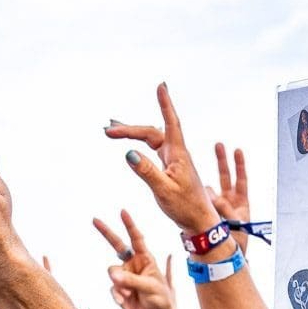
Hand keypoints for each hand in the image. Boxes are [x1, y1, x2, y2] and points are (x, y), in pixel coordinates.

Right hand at [93, 211, 176, 308]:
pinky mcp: (119, 289)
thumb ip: (131, 279)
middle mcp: (134, 265)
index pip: (137, 238)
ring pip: (112, 272)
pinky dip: (117, 294)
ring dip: (119, 283)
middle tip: (95, 219)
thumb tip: (112, 274)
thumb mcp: (150, 287)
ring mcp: (125, 276)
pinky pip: (112, 288)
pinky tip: (125, 301)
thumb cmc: (161, 300)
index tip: (122, 211)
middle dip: (107, 233)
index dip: (129, 225)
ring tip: (129, 293)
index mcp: (146, 259)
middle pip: (117, 245)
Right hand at [105, 85, 220, 235]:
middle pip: (151, 132)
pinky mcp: (171, 169)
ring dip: (133, 133)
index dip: (165, 104)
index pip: (170, 123)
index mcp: (178, 154)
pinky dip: (141, 144)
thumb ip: (147, 171)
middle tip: (108, 130)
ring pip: (151, 140)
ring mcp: (173, 160)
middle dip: (130, 128)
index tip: (161, 86)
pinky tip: (132, 145)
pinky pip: (153, 149)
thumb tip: (129, 152)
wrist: (200, 222)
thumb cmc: (186, 208)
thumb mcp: (164, 191)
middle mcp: (176, 153)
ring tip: (112, 130)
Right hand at [205, 144, 249, 252]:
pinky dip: (200, 201)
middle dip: (222, 161)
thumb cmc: (236, 245)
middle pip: (225, 177)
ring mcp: (217, 209)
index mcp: (242, 203)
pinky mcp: (207, 216)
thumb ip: (227, 209)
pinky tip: (197, 199)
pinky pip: (203, 204)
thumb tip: (212, 197)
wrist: (226, 260)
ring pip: (211, 191)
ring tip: (204, 192)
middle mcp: (230, 203)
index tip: (237, 150)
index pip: (241, 179)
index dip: (240, 164)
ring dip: (208, 191)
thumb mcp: (237, 224)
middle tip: (218, 145)